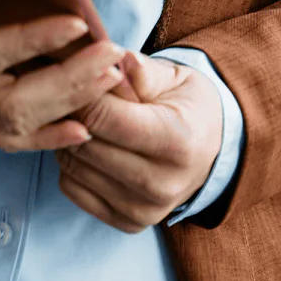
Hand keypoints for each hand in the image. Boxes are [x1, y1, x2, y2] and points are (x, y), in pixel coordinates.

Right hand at [0, 0, 126, 153]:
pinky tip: (81, 127)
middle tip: (112, 55)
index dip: (31, 41)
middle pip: (11, 103)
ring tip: (110, 80)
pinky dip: (45, 138)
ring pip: (13, 127)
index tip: (75, 24)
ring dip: (67, 106)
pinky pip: (2, 139)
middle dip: (68, 82)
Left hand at [56, 49, 223, 231]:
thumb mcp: (175, 77)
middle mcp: (162, 184)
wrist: (212, 150)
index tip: (76, 74)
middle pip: (86, 145)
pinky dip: (71, 164)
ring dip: (67, 138)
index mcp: (177, 142)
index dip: (83, 92)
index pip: (107, 118)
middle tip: (72, 93)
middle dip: (71, 114)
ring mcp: (144, 210)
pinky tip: (88, 145)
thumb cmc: (188, 105)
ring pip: (73, 168)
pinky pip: (72, 189)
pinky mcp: (128, 223)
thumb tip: (110, 57)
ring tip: (82, 117)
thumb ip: (141, 70)